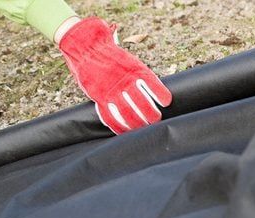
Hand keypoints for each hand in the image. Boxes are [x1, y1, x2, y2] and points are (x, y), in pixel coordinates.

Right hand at [58, 17, 171, 133]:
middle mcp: (124, 81)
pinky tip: (123, 131)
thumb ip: (137, 73)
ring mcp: (111, 90)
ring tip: (143, 128)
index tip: (167, 102)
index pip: (152, 84)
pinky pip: (109, 115)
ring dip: (137, 122)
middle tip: (156, 120)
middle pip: (142, 102)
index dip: (160, 94)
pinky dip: (117, 125)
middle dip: (151, 114)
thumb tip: (149, 86)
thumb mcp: (128, 59)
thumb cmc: (109, 55)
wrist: (88, 49)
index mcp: (134, 69)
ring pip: (127, 112)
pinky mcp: (99, 97)